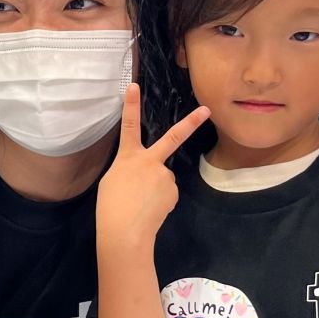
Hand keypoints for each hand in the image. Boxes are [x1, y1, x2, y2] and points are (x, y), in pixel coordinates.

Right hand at [97, 84, 210, 245]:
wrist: (125, 231)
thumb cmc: (111, 207)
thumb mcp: (113, 181)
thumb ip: (131, 170)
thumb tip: (147, 174)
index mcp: (128, 157)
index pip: (129, 125)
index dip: (131, 105)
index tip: (133, 86)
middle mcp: (150, 161)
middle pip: (173, 137)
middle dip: (192, 122)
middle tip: (207, 110)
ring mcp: (164, 176)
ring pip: (163, 177)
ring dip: (155, 188)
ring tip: (141, 202)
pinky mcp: (173, 191)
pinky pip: (166, 192)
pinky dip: (159, 200)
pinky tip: (150, 209)